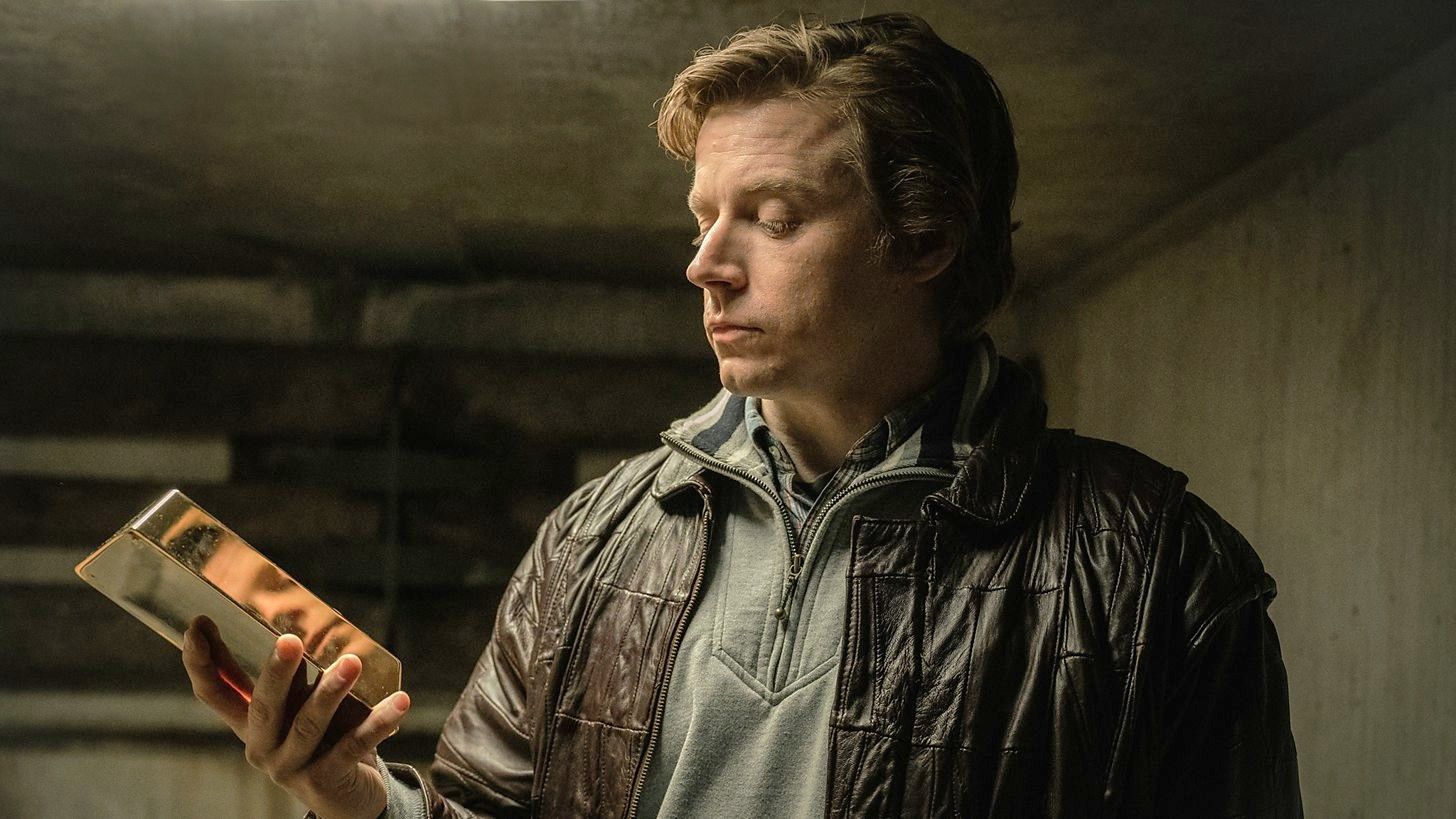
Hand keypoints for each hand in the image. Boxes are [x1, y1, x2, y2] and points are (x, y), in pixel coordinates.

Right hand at [181, 616, 411, 818]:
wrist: (349, 801)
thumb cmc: (326, 740)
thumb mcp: (306, 707)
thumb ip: (303, 677)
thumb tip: (317, 623)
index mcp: (250, 724)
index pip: (214, 693)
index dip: (201, 663)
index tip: (196, 625)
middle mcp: (261, 746)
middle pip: (263, 706)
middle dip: (276, 672)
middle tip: (289, 640)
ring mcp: (289, 768)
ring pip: (307, 725)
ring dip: (331, 692)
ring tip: (351, 663)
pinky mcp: (324, 781)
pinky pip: (353, 746)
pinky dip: (378, 722)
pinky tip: (400, 702)